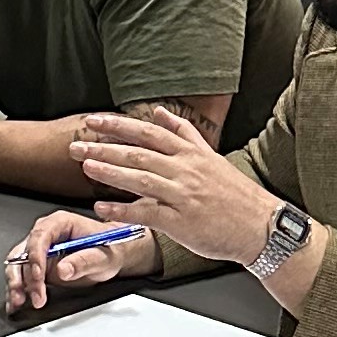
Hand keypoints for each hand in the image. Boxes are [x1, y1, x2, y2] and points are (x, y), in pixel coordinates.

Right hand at [3, 213, 154, 313]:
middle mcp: (46, 234)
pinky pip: (22, 275)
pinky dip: (18, 289)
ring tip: (19, 301)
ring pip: (18, 265)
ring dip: (17, 284)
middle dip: (24, 276)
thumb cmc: (109, 249)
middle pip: (24, 252)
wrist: (113, 254)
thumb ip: (83, 261)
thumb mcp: (102, 256)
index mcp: (60, 223)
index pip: (40, 237)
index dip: (35, 257)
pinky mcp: (38, 265)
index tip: (38, 276)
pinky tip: (16, 301)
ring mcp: (40, 250)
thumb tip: (63, 269)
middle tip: (32, 295)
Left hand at [67, 107, 271, 268]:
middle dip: (104, 147)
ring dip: (109, 172)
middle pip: (138, 153)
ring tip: (85, 167)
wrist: (260, 226)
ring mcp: (183, 195)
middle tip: (76, 145)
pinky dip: (123, 210)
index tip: (94, 121)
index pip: (148, 132)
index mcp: (190, 153)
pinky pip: (147, 213)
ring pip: (140, 179)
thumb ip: (184, 133)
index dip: (118, 125)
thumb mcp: (211, 157)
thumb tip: (160, 111)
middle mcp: (185, 170)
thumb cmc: (235, 195)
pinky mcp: (182, 221)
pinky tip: (102, 209)